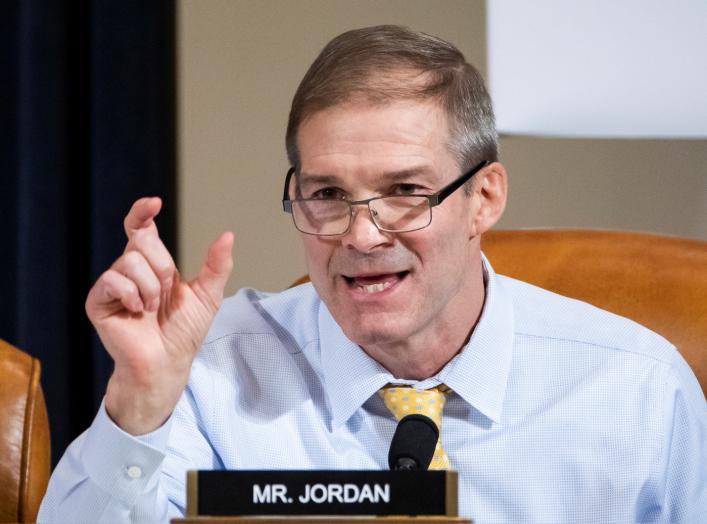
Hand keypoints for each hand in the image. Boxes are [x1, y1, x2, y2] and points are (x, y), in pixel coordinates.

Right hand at [86, 197, 232, 434]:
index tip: (154, 203)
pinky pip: (113, 280)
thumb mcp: (208, 295)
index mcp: (153, 264)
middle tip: (165, 295)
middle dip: (162, 267)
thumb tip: (227, 235)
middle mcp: (131, 270)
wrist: (167, 362)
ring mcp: (113, 285)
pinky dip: (132, 294)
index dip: (143, 212)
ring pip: (131, 261)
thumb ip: (217, 265)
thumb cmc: (184, 332)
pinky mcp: (99, 301)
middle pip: (142, 241)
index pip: (141, 229)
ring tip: (151, 308)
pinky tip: (137, 311)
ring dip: (150, 287)